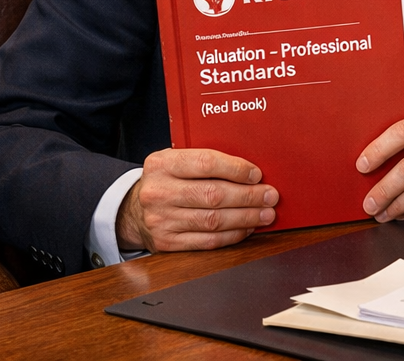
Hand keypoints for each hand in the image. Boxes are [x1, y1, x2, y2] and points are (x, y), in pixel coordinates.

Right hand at [116, 147, 279, 252]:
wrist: (133, 211)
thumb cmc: (165, 181)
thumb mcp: (175, 161)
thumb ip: (205, 162)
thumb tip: (251, 172)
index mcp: (162, 164)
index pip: (206, 163)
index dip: (236, 169)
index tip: (257, 174)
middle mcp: (158, 192)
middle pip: (213, 195)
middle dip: (248, 196)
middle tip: (270, 196)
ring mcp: (161, 220)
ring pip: (213, 220)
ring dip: (245, 217)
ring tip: (265, 214)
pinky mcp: (167, 242)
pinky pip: (207, 241)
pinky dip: (232, 235)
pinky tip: (247, 228)